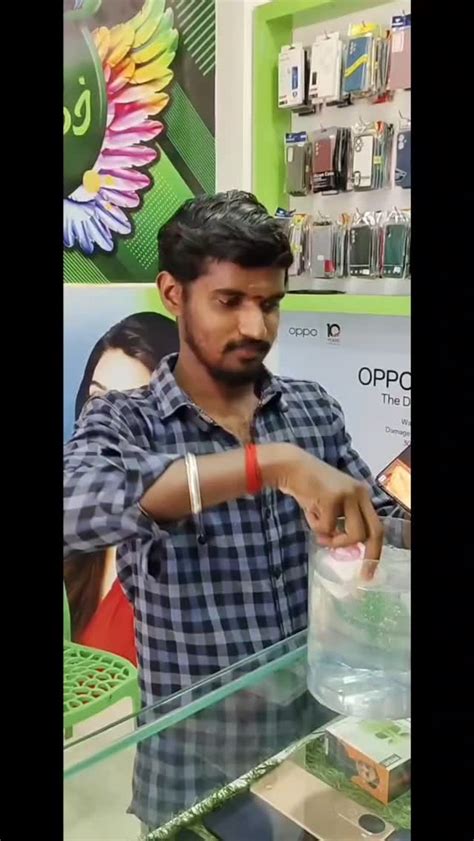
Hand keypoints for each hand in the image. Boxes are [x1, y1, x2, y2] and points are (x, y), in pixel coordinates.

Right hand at [270, 444, 382, 561]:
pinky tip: (308, 511)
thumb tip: (346, 549)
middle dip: (369, 556)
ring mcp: (349, 495)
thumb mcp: (330, 506)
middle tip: (363, 574)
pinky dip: (315, 526)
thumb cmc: (308, 488)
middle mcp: (360, 494)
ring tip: (319, 534)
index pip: (376, 526)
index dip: (374, 550)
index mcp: (362, 496)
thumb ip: (340, 523)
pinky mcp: (334, 497)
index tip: (369, 570)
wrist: (291, 467)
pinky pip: (327, 528)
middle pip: (374, 532)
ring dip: (334, 541)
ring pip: (353, 535)